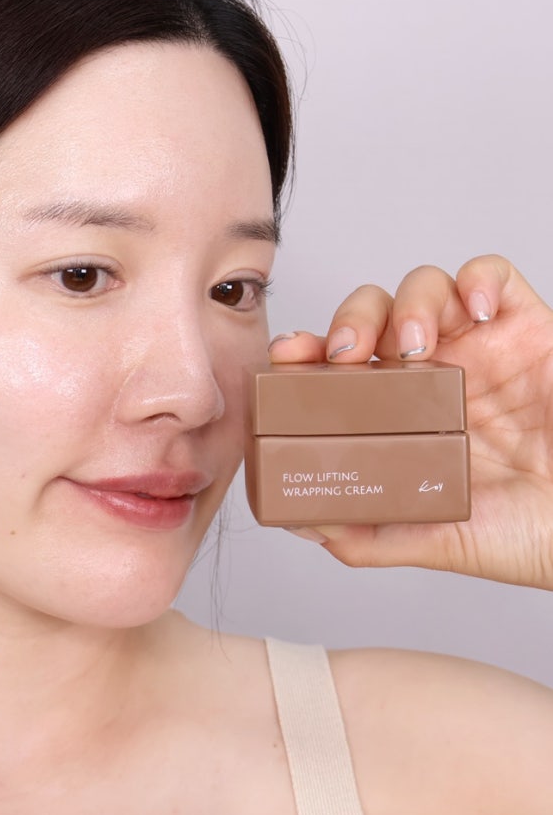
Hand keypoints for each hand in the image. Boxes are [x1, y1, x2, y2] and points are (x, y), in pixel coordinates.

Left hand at [269, 255, 552, 589]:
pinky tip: (474, 312)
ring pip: (425, 286)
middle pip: (374, 314)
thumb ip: (367, 532)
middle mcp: (434, 373)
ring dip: (408, 304)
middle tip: (346, 353)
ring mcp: (480, 346)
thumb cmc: (525, 532)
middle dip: (349, 320)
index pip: (341, 363)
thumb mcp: (432, 540)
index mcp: (401, 412)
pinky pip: (494, 275)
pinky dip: (476, 278)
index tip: (287, 358)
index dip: (310, 350)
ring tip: (417, 344)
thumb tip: (300, 521)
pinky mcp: (527, 327)